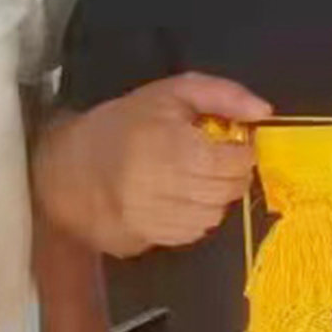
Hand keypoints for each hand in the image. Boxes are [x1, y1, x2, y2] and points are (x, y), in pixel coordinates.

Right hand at [45, 73, 273, 254]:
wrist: (67, 167)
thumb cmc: (124, 124)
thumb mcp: (172, 93)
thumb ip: (223, 95)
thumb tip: (264, 112)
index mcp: (175, 146)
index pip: (236, 162)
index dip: (240, 152)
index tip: (229, 144)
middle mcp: (167, 186)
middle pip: (229, 190)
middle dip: (229, 175)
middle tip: (212, 161)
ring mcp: (157, 218)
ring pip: (215, 214)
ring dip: (213, 197)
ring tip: (192, 178)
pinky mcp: (150, 238)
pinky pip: (194, 232)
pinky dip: (195, 216)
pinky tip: (178, 198)